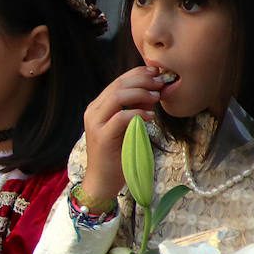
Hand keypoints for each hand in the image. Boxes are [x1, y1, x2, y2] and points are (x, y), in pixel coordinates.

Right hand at [79, 66, 163, 203]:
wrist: (102, 181)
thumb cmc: (117, 154)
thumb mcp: (126, 127)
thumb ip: (133, 109)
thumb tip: (152, 91)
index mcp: (98, 106)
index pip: (118, 81)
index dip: (138, 74)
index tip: (156, 73)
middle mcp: (93, 111)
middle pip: (118, 85)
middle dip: (142, 80)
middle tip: (160, 83)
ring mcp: (95, 124)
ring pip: (117, 97)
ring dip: (140, 94)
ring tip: (156, 97)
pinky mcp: (102, 137)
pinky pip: (121, 118)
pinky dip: (137, 113)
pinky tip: (150, 116)